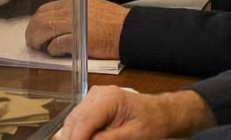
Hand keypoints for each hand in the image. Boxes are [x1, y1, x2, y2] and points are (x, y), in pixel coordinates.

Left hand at [26, 0, 127, 58]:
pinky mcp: (80, 40)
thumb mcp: (94, 8)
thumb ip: (78, 13)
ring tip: (37, 47)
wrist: (132, 31)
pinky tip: (53, 52)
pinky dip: (52, 48)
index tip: (34, 27)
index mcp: (76, 2)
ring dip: (38, 39)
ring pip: (46, 28)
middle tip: (30, 41)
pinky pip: (58, 43)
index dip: (37, 19)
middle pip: (43, 17)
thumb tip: (62, 21)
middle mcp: (73, 10)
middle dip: (32, 30)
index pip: (47, 8)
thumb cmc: (116, 22)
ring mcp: (75, 24)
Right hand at [55, 87, 214, 139]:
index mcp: (110, 98)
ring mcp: (93, 98)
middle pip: (75, 120)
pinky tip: (81, 139)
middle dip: (71, 137)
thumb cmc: (152, 122)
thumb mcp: (133, 136)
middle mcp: (98, 94)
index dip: (76, 138)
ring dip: (73, 135)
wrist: (160, 114)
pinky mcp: (93, 104)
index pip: (84, 120)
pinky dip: (78, 132)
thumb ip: (108, 139)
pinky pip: (79, 120)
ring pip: (73, 120)